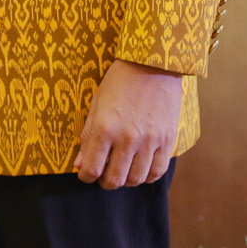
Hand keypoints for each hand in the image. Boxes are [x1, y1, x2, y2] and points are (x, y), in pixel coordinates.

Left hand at [72, 59, 184, 188]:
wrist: (152, 65)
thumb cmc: (119, 82)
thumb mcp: (96, 105)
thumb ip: (87, 136)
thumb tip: (79, 165)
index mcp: (104, 128)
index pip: (91, 169)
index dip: (85, 176)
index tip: (85, 174)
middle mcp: (127, 138)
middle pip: (114, 180)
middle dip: (105, 182)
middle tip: (103, 176)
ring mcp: (149, 141)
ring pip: (136, 179)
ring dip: (126, 180)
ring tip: (122, 171)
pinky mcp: (166, 140)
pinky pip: (157, 171)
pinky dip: (147, 176)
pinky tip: (141, 169)